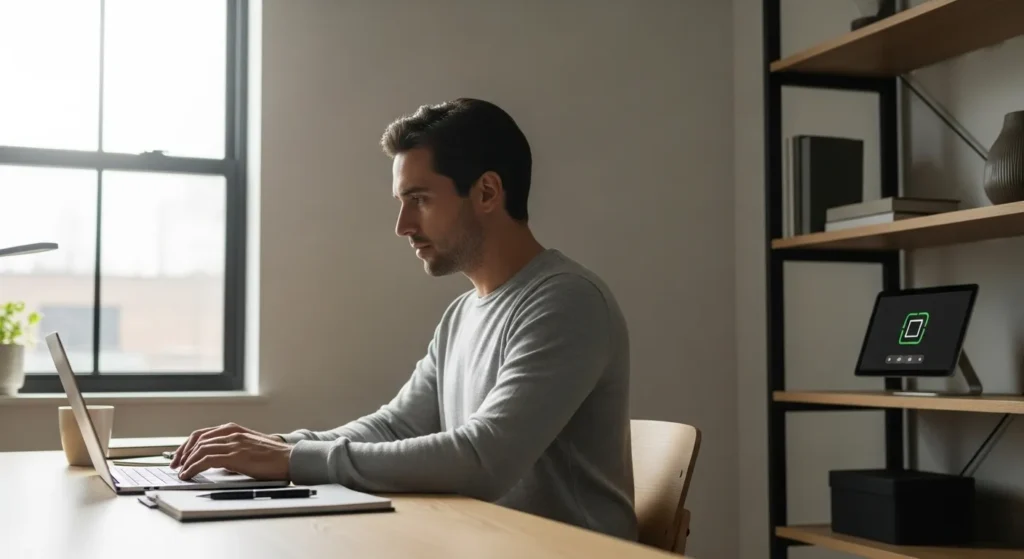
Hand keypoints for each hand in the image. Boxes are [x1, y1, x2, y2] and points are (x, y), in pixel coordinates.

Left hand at [171, 423, 290, 480]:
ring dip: (186, 462)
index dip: (187, 446)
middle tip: (175, 465)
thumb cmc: (273, 457)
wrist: (290, 459)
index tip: (180, 457)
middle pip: (197, 439)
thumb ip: (232, 451)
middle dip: (182, 453)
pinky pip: (206, 459)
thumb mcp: (249, 448)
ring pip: (200, 449)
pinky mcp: (236, 455)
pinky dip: (193, 467)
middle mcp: (232, 433)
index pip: (202, 434)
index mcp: (234, 429)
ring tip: (181, 473)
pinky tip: (189, 474)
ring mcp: (234, 443)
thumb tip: (216, 463)